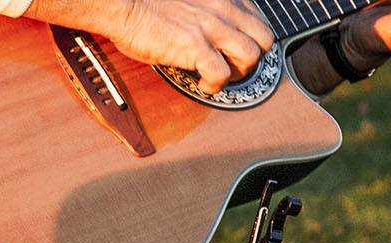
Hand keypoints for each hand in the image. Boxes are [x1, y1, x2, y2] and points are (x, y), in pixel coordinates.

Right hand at [40, 0, 275, 92]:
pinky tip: (201, 84)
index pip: (260, 23)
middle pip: (265, 41)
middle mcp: (224, 10)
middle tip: (230, 67)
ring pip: (252, 57)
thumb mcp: (192, 1)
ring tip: (216, 76)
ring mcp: (212, 28)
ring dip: (237, 73)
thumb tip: (214, 34)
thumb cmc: (149, 3)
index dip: (251, 43)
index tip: (235, 53)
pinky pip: (222, 75)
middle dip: (251, 59)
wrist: (125, 4)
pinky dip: (214, 86)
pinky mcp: (195, 47)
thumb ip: (210, 11)